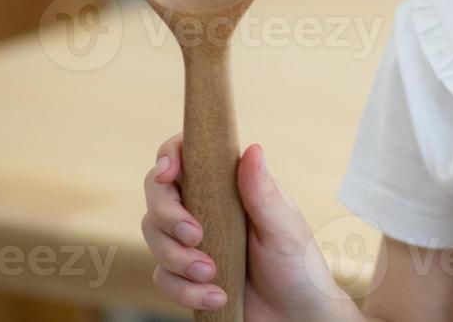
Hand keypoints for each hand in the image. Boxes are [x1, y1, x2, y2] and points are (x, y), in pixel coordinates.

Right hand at [142, 133, 351, 320]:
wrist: (295, 315)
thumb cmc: (298, 264)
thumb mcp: (284, 227)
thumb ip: (262, 192)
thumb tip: (253, 149)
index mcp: (230, 186)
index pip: (188, 156)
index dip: (168, 157)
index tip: (167, 174)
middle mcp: (206, 208)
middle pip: (157, 196)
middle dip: (168, 215)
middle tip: (196, 236)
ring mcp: (193, 243)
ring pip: (154, 237)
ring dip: (178, 259)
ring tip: (213, 274)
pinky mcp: (185, 276)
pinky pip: (162, 277)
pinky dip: (185, 290)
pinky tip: (217, 297)